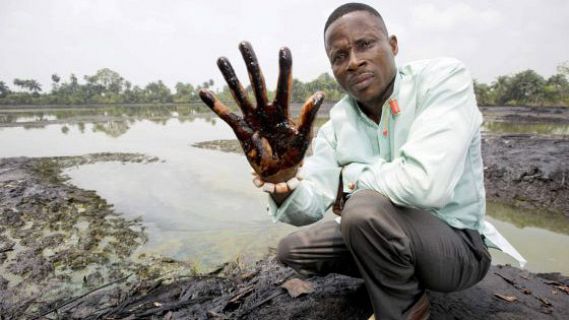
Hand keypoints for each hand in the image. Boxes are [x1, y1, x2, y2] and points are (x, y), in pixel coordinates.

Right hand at [199, 41, 323, 182]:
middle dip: (250, 63)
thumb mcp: (304, 136)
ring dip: (230, 77)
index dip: (284, 68)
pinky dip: (215, 105)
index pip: (283, 85)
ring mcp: (252, 118)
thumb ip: (308, 116)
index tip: (283, 49)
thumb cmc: (295, 154)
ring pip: (239, 93)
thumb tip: (319, 94)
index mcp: (282, 110)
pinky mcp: (240, 130)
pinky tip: (203, 91)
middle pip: (257, 81)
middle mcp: (265, 110)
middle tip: (243, 43)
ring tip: (221, 59)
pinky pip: (226, 115)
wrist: (280, 173)